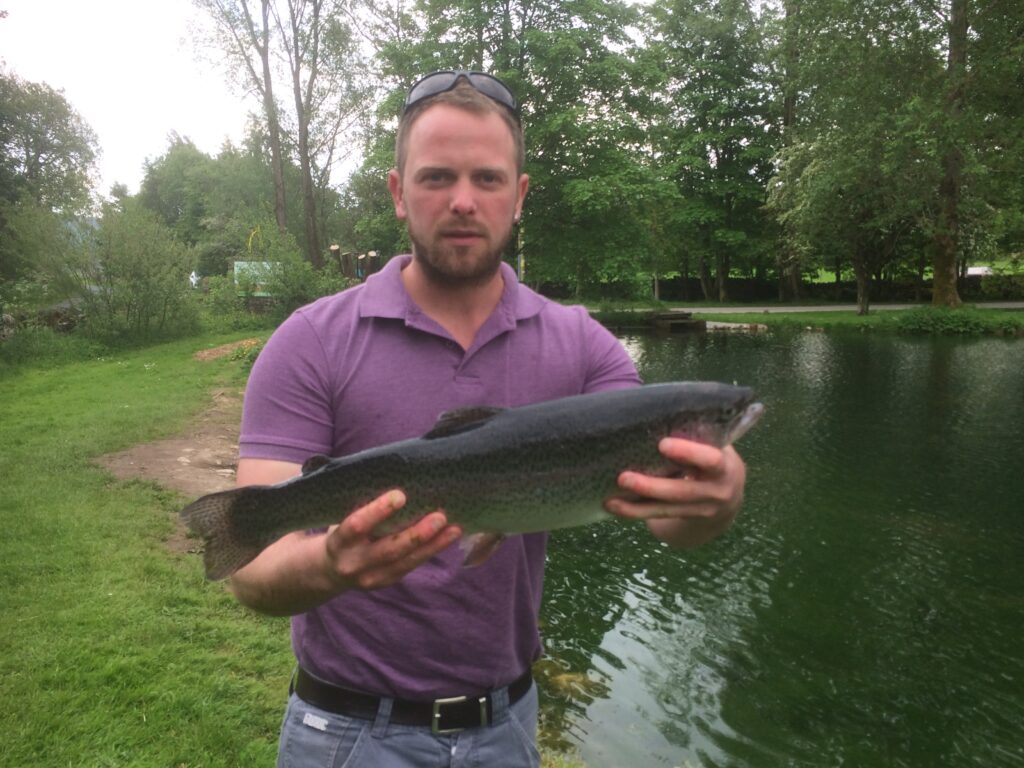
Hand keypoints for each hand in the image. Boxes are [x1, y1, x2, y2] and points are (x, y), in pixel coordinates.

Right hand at [321, 490, 462, 591]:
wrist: (330, 570)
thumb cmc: (342, 531)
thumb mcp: (341, 516)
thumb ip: (361, 503)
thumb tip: (394, 475)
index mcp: (339, 542)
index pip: (357, 526)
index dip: (378, 511)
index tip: (400, 495)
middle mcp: (354, 563)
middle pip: (389, 550)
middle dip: (416, 534)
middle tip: (440, 516)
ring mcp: (371, 578)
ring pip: (406, 562)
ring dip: (433, 545)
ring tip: (455, 529)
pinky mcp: (386, 582)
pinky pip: (410, 566)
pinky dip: (430, 551)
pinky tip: (448, 538)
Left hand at [604, 438, 746, 547]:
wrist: (729, 496)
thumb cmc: (712, 456)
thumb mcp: (715, 445)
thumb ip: (696, 434)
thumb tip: (654, 411)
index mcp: (725, 466)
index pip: (710, 460)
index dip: (688, 453)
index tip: (663, 444)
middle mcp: (716, 491)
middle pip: (682, 492)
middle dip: (652, 486)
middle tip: (623, 477)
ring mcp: (702, 509)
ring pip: (667, 509)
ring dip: (636, 506)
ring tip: (610, 501)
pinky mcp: (687, 518)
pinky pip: (659, 516)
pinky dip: (636, 512)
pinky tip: (615, 507)